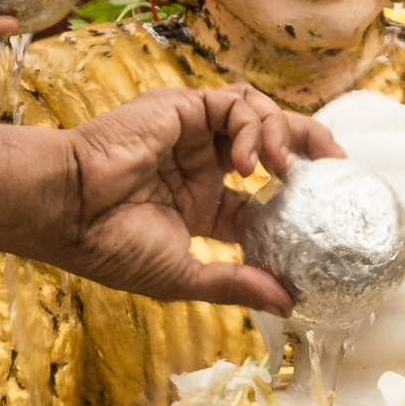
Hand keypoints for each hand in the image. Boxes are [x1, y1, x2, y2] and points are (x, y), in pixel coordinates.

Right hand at [37, 85, 344, 312]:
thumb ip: (237, 283)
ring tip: (282, 167)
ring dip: (283, 135)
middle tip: (337, 165)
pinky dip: (253, 125)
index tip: (328, 213)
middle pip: (272, 148)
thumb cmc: (110, 246)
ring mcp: (193, 135)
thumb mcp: (184, 274)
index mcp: (203, 208)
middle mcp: (201, 167)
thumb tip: (290, 304)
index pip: (262, 200)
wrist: (67, 208)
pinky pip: (236, 102)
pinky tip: (246, 159)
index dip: (296, 203)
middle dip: (309, 149)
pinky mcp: (183, 107)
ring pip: (260, 116)